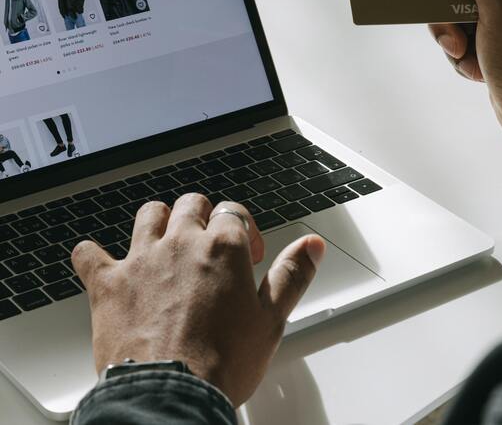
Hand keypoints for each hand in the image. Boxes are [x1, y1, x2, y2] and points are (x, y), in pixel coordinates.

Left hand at [72, 194, 325, 406]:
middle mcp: (181, 243)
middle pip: (192, 205)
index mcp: (223, 248)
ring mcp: (142, 259)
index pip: (235, 213)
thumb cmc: (222, 363)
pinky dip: (94, 255)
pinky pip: (89, 254)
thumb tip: (312, 245)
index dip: (245, 230)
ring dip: (159, 221)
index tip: (248, 253)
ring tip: (165, 240)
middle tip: (209, 243)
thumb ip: (292, 274)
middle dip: (204, 217)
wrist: (169, 397)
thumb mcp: (271, 319)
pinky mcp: (109, 283)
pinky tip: (100, 261)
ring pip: (149, 214)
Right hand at [429, 0, 501, 134]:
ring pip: (454, 19)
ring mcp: (500, 20)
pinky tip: (478, 70)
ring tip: (469, 59)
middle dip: (449, 20)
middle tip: (455, 39)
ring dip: (455, 43)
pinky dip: (462, 58)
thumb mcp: (497, 9)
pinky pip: (459, 41)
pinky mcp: (490, 43)